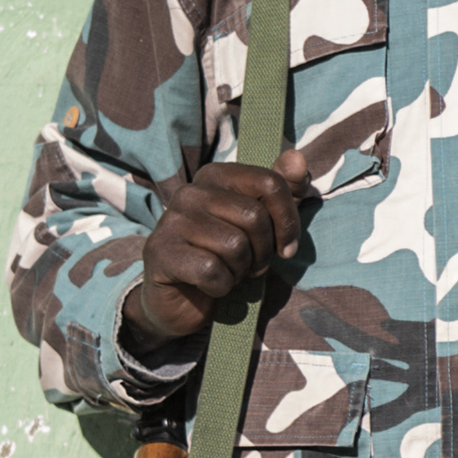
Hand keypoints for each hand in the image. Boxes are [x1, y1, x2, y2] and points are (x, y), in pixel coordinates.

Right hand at [124, 150, 315, 347]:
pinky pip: (212, 271)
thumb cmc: (227, 256)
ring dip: (240, 271)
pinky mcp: (159, 252)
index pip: (270, 183)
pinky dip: (221, 286)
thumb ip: (283, 190)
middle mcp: (190, 191)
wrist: (182, 299)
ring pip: (235, 246)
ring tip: (227, 272)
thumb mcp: (263, 223)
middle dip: (262, 252)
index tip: (286, 247)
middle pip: (254, 217)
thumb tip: (297, 158)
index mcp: (215, 176)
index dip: (288, 221)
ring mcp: (171, 220)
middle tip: (249, 265)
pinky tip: (209, 285)